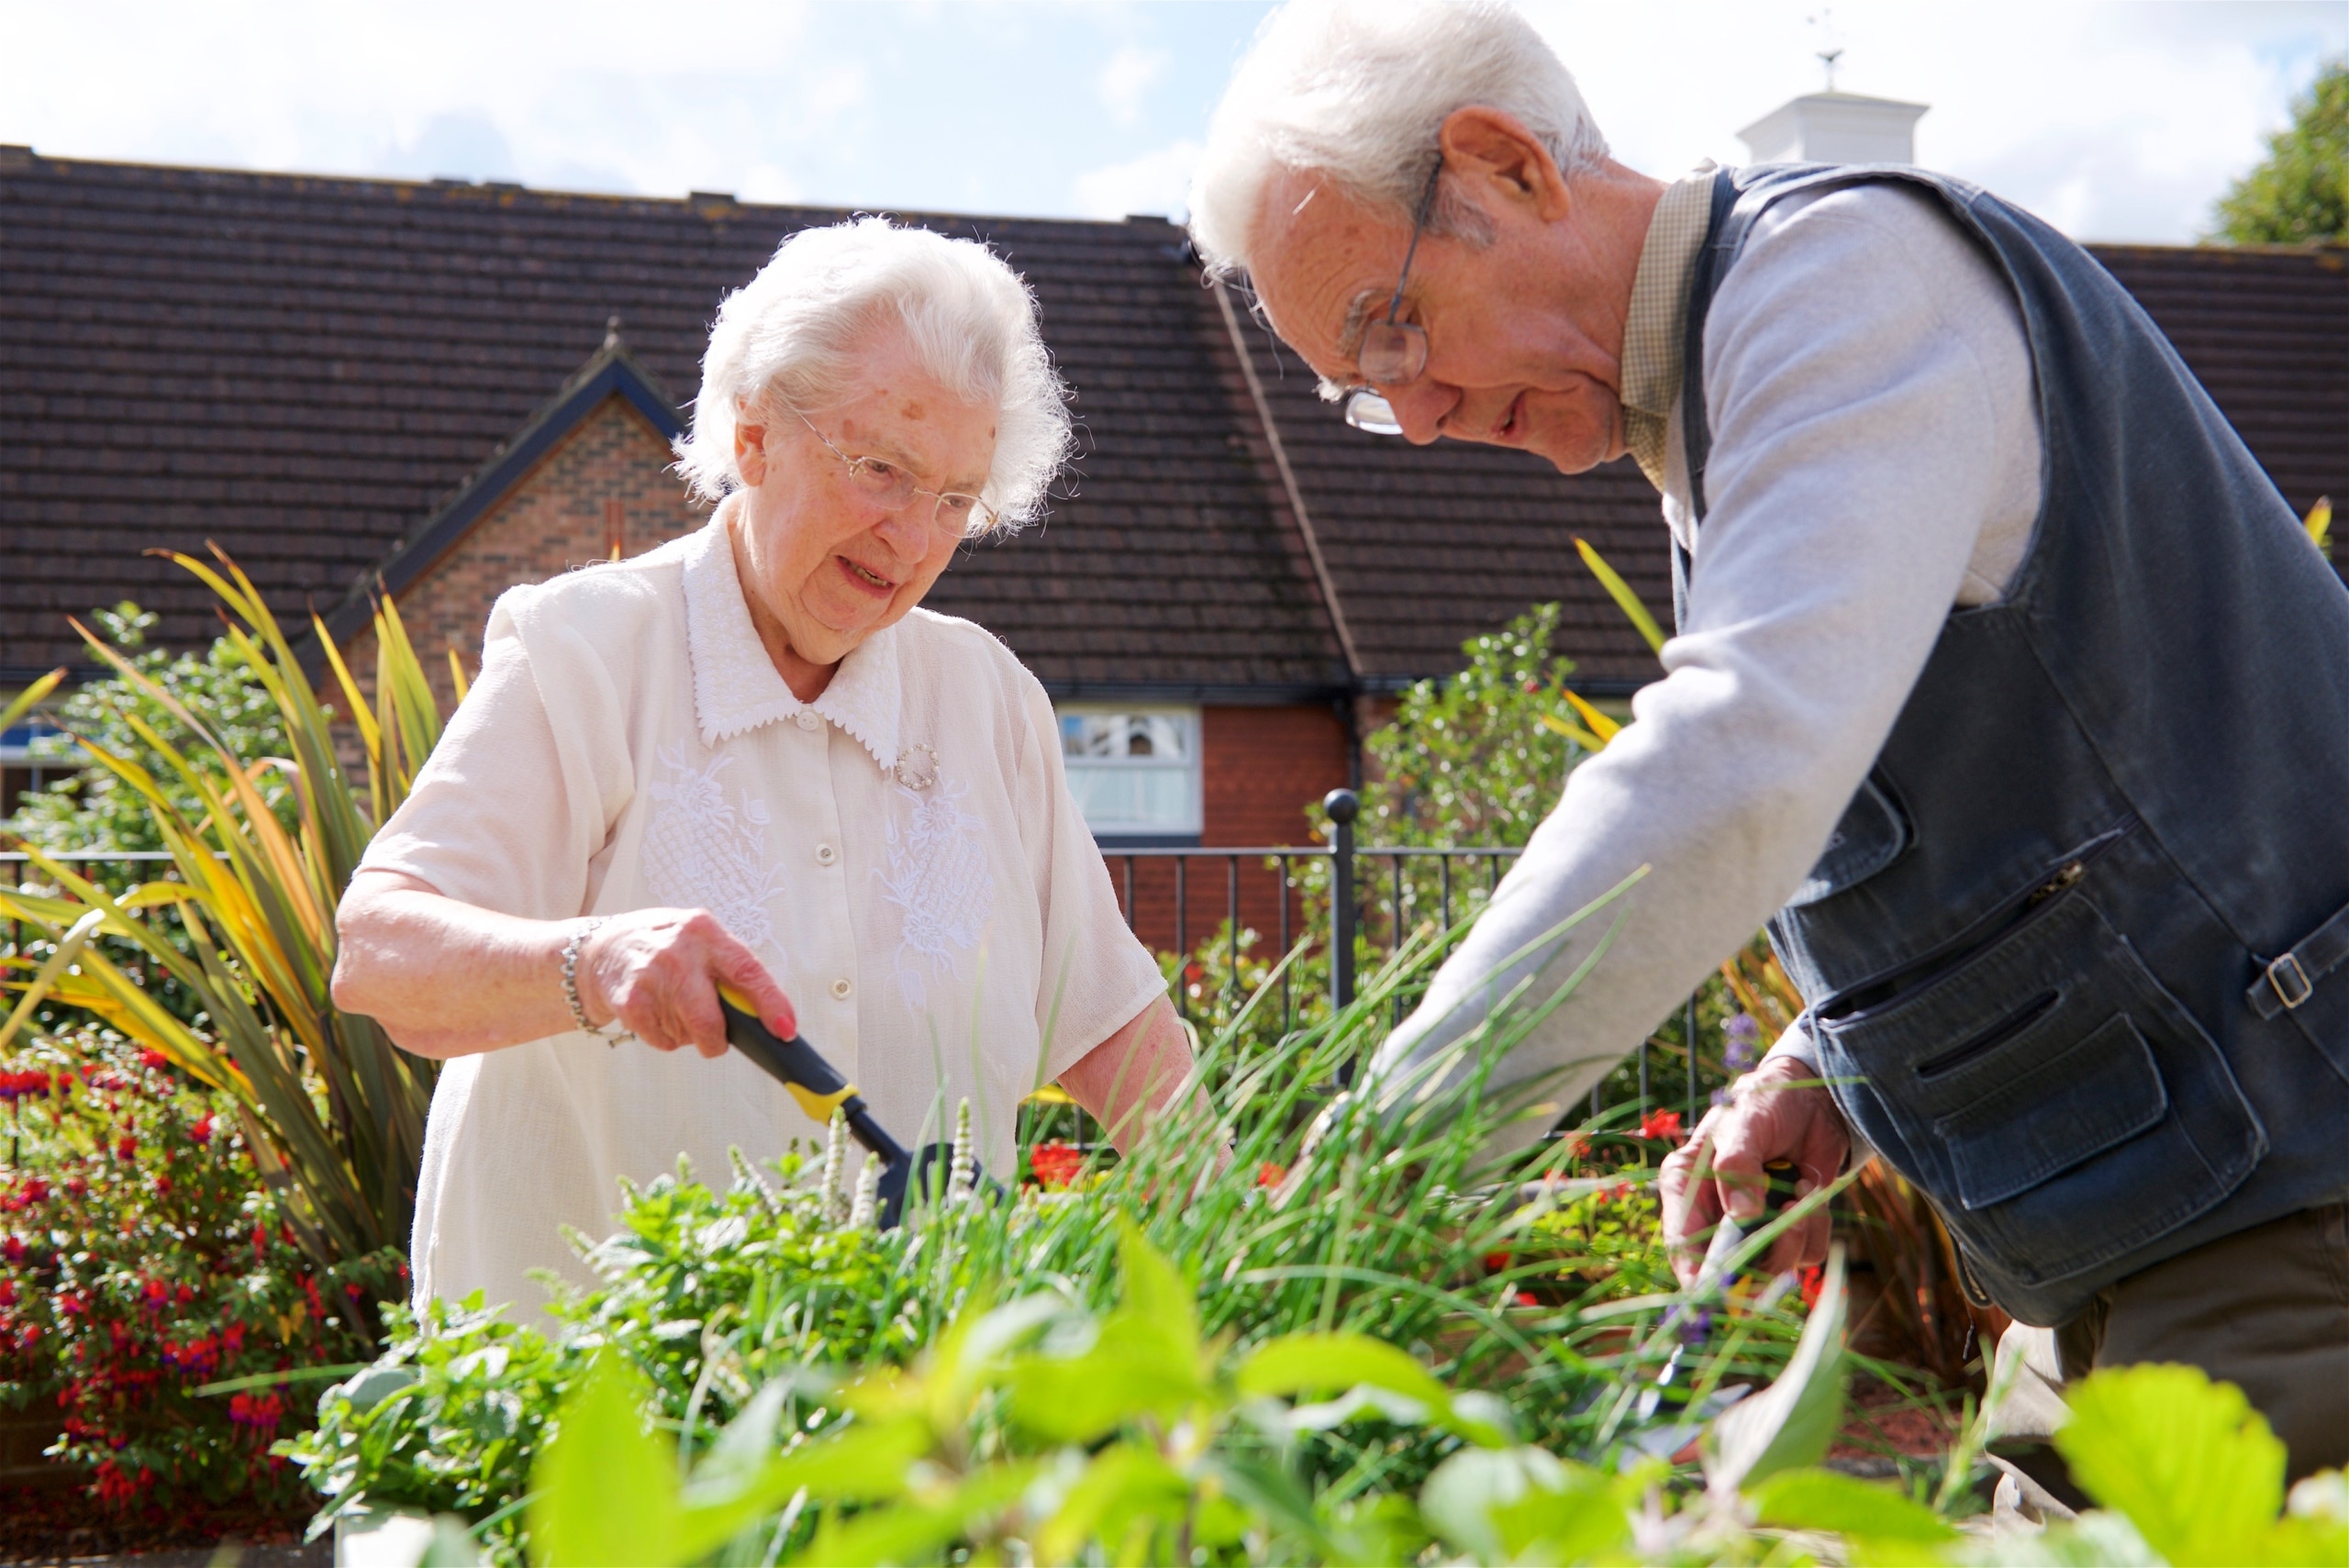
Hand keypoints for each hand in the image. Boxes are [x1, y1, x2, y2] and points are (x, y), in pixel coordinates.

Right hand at [574, 908, 795, 1059]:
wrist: (600, 950)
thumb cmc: (665, 948)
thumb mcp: (698, 940)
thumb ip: (728, 968)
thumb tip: (767, 1016)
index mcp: (705, 931)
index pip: (747, 970)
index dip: (771, 1004)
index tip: (786, 1031)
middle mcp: (678, 950)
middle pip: (710, 1017)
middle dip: (717, 1040)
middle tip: (717, 1042)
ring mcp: (650, 976)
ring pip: (687, 1033)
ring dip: (688, 1034)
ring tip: (675, 1008)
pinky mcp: (629, 1001)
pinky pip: (663, 1040)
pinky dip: (665, 1037)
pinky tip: (656, 1014)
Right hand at [1659, 1053, 1847, 1285]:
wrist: (1809, 1100)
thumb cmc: (1763, 1102)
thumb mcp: (1744, 1122)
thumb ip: (1737, 1165)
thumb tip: (1742, 1215)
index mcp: (1685, 1188)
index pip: (1682, 1244)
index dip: (1696, 1274)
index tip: (1717, 1292)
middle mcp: (1715, 1215)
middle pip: (1729, 1267)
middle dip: (1764, 1254)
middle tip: (1790, 1221)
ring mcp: (1752, 1226)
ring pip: (1772, 1264)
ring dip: (1795, 1234)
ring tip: (1802, 1189)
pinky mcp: (1787, 1229)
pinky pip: (1806, 1252)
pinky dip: (1815, 1226)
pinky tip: (1810, 1187)